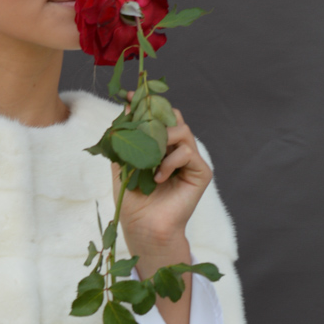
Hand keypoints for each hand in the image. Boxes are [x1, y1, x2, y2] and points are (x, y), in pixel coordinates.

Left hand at [113, 100, 212, 254]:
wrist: (144, 227)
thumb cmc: (133, 201)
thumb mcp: (123, 164)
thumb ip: (126, 139)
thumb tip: (126, 109)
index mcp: (161, 146)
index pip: (158, 117)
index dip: (146, 104)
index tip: (129, 96)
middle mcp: (177, 149)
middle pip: (173, 117)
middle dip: (155, 117)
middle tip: (139, 125)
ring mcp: (191, 159)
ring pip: (182, 130)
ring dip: (161, 139)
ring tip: (148, 159)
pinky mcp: (201, 171)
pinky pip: (187, 152)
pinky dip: (169, 161)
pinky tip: (157, 177)